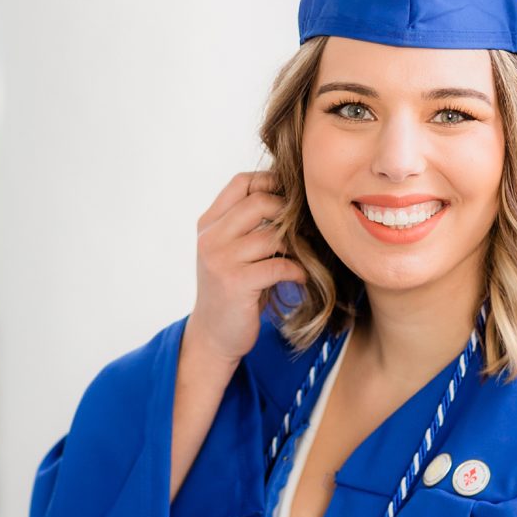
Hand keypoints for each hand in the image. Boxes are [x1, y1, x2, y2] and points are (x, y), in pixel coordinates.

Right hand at [186, 170, 307, 369]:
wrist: (213, 334)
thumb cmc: (232, 290)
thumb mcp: (230, 252)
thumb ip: (246, 226)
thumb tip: (292, 199)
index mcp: (208, 223)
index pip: (240, 183)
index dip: (271, 182)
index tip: (294, 196)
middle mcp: (210, 237)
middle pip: (261, 202)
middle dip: (290, 214)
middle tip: (307, 229)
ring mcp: (220, 259)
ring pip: (273, 236)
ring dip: (298, 246)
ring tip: (307, 256)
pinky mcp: (235, 282)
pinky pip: (279, 265)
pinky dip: (297, 271)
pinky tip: (300, 278)